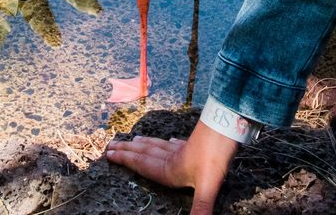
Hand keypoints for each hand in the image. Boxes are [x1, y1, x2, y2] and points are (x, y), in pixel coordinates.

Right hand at [105, 121, 239, 214]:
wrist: (226, 128)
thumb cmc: (215, 158)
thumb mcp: (207, 188)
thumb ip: (200, 209)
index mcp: (170, 169)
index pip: (142, 165)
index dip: (125, 160)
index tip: (109, 154)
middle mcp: (172, 158)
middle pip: (145, 153)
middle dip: (127, 150)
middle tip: (111, 145)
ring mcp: (183, 148)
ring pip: (158, 145)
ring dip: (144, 144)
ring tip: (134, 140)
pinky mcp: (195, 143)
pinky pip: (176, 143)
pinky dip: (169, 142)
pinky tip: (172, 140)